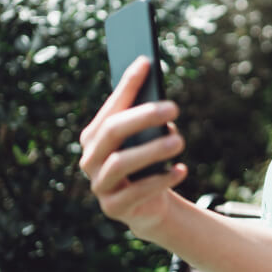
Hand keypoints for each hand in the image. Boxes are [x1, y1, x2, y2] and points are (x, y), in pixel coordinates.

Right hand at [78, 56, 186, 233]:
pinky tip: (181, 170)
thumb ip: (143, 107)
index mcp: (94, 136)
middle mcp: (90, 158)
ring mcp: (99, 184)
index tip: (147, 63)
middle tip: (174, 108)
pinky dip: (161, 180)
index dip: (128, 85)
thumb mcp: (145, 136)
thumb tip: (147, 66)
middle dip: (143, 116)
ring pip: (120, 162)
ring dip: (152, 149)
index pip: (111, 107)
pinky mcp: (113, 207)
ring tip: (179, 140)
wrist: (147, 205)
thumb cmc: (146, 161)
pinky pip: (136, 192)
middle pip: (112, 131)